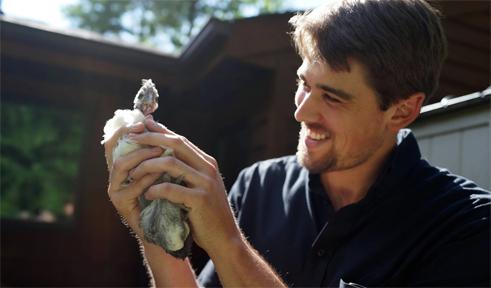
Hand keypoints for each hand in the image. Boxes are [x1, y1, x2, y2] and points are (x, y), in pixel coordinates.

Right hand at [103, 121, 162, 236]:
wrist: (168, 227)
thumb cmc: (167, 197)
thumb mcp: (164, 170)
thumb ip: (158, 152)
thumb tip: (157, 124)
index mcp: (125, 166)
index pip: (115, 141)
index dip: (126, 129)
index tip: (144, 122)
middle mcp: (116, 176)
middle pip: (114, 150)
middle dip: (135, 140)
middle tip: (154, 135)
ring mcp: (116, 190)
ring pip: (120, 166)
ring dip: (141, 157)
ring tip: (161, 152)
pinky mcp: (120, 205)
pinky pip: (131, 188)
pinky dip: (146, 180)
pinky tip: (161, 176)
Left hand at [127, 119, 241, 254]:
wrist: (224, 237)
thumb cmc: (206, 212)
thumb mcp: (199, 186)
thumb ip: (187, 171)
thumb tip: (163, 157)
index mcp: (207, 163)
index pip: (180, 140)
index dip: (160, 131)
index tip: (142, 126)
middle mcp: (208, 168)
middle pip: (176, 144)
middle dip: (151, 139)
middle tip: (131, 139)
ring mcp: (205, 183)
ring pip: (171, 163)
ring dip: (148, 165)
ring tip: (134, 172)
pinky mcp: (200, 200)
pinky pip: (171, 189)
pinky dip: (156, 189)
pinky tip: (148, 194)